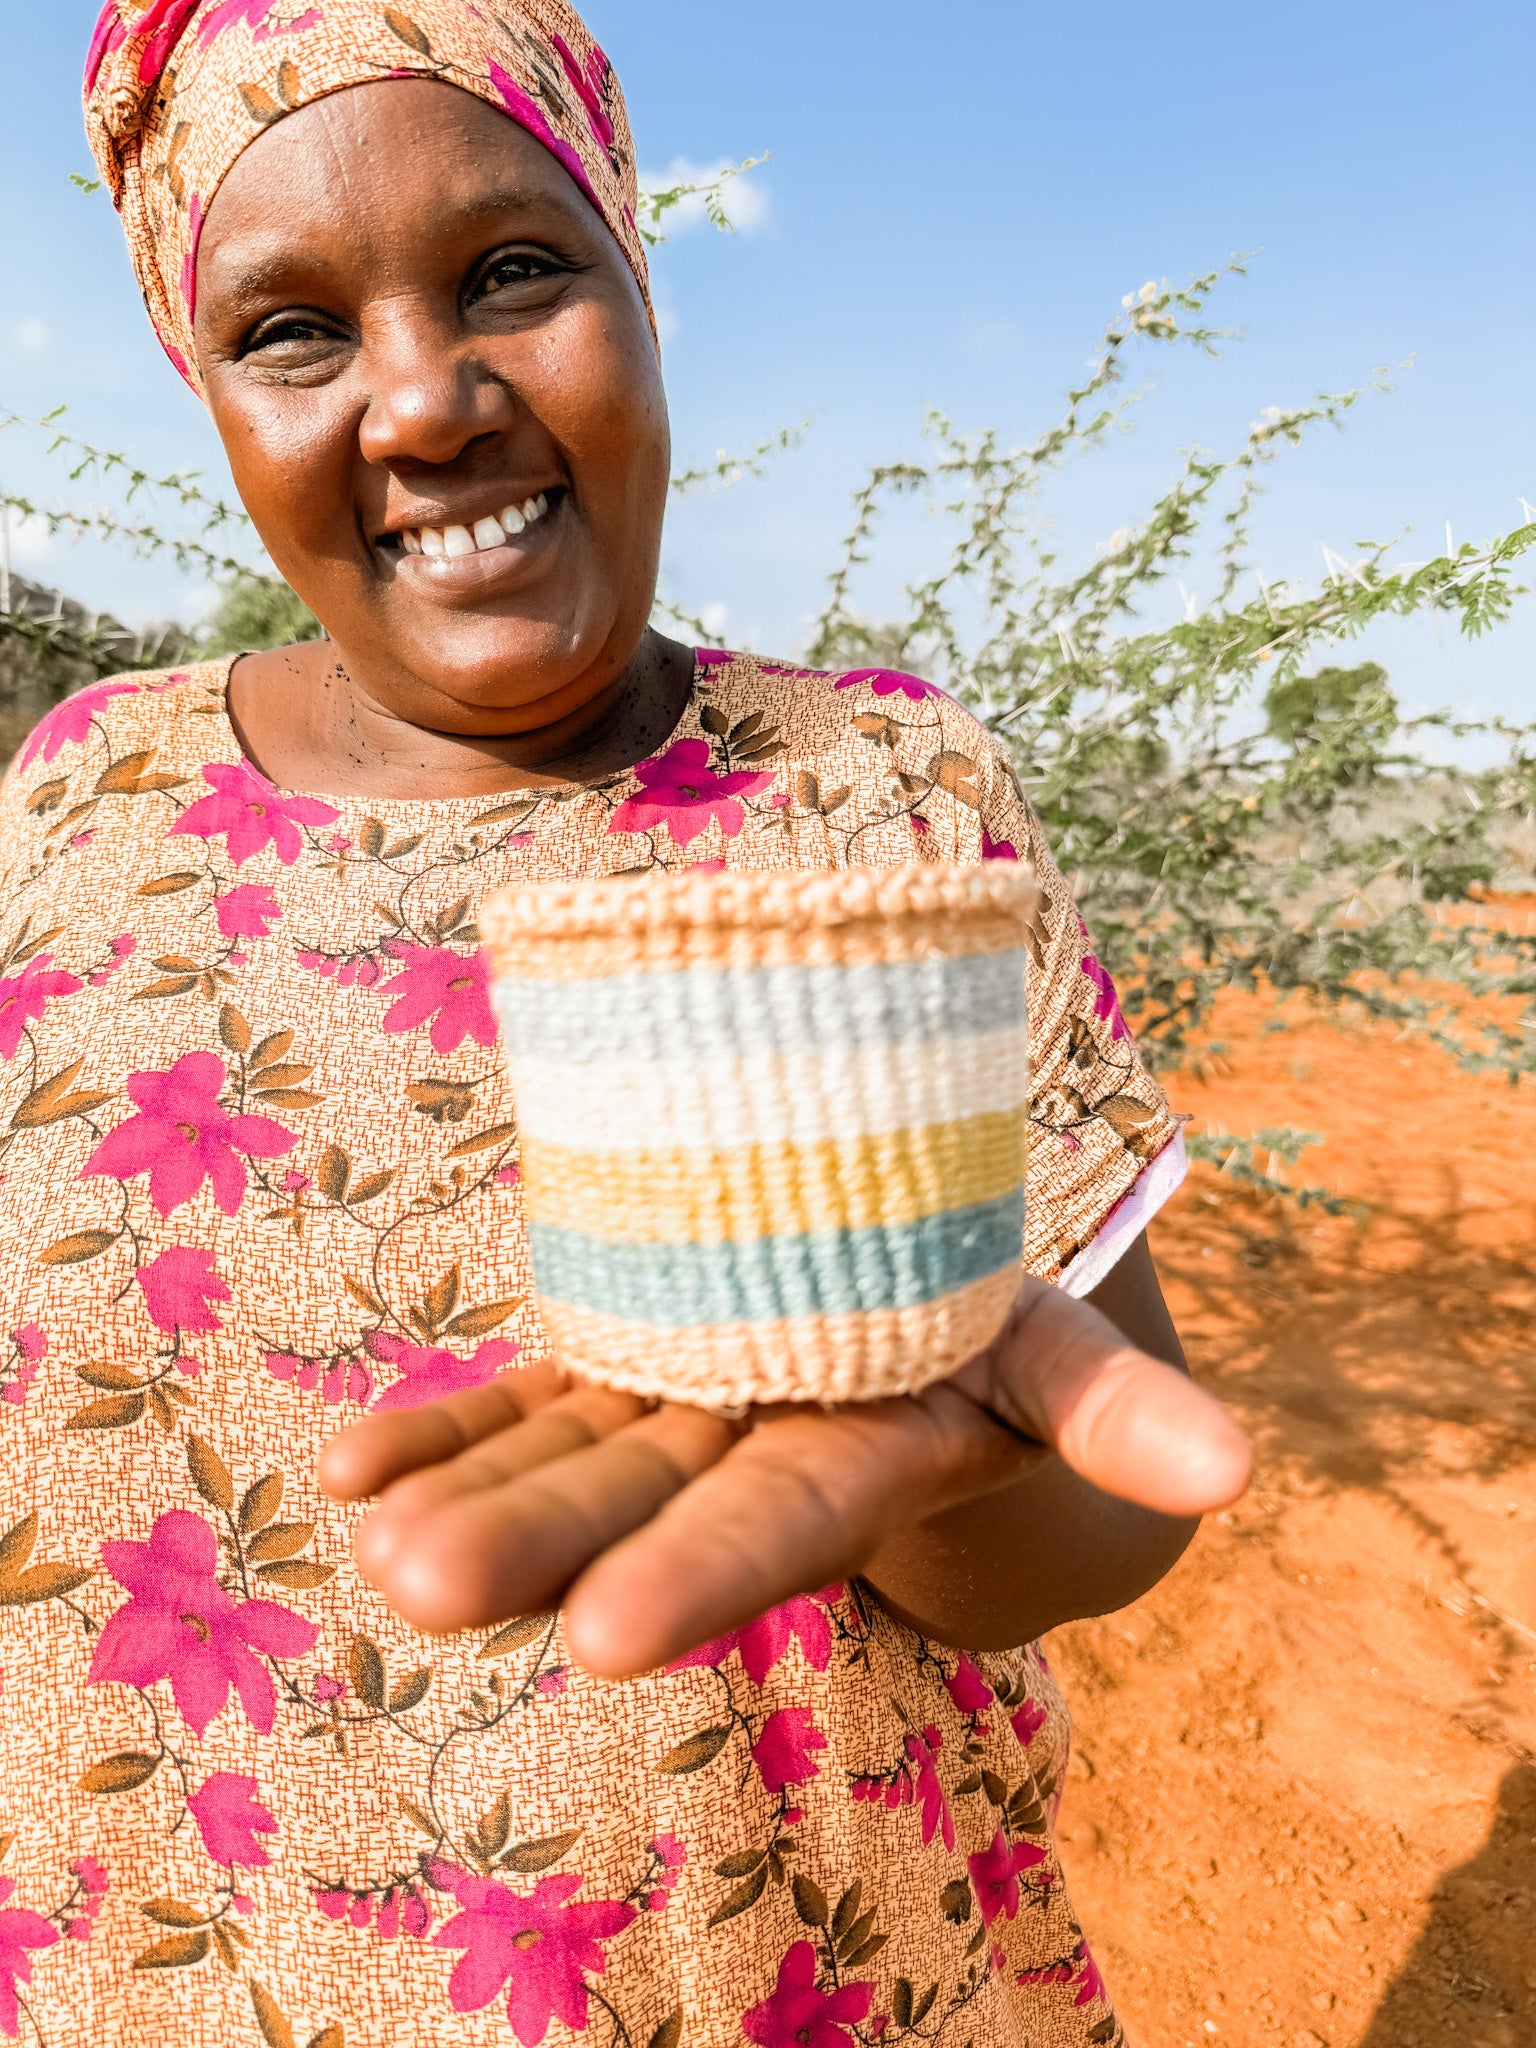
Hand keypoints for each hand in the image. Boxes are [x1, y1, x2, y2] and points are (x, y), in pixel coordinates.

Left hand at [319, 1275, 1250, 1678]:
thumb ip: (1123, 1410)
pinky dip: (434, 1428)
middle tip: (422, 1586)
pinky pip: (512, 1401)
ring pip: (555, 1460)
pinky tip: (345, 1465)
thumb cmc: (988, 1340)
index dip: (701, 1573)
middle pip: (633, 1504)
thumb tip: (1235, 1473)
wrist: (895, 1323)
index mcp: (850, 1464)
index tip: (604, 1637)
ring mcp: (659, 1413)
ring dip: (461, 1496)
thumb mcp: (1054, 1357)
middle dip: (533, 1544)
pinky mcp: (600, 1371)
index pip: (776, 1528)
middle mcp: (739, 1456)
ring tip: (375, 1539)